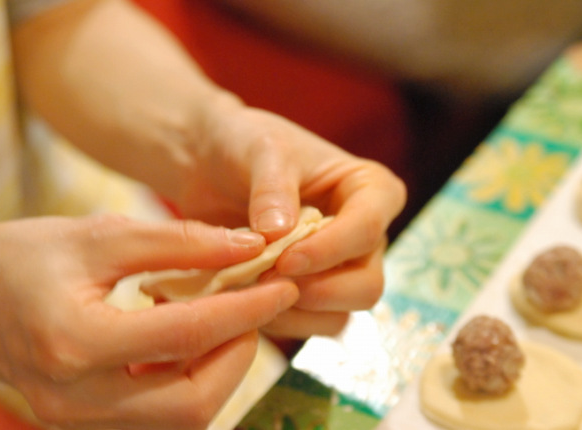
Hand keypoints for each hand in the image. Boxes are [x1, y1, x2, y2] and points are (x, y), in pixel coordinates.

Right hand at [0, 215, 297, 428]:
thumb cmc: (24, 256)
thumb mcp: (101, 234)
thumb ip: (180, 242)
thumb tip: (248, 248)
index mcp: (74, 341)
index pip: (185, 337)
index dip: (244, 311)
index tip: (284, 285)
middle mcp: (75, 398)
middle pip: (190, 405)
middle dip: (240, 356)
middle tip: (258, 309)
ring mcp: (77, 420)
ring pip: (179, 419)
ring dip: (220, 371)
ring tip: (231, 320)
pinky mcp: (84, 423)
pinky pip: (157, 417)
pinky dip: (190, 380)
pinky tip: (192, 341)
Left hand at [174, 104, 405, 337]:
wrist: (211, 165)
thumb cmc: (246, 144)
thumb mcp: (262, 150)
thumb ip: (273, 189)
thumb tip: (279, 235)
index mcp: (370, 190)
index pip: (367, 229)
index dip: (328, 250)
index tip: (283, 259)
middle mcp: (364, 236)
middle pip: (366, 286)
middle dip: (317, 291)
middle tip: (266, 279)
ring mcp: (339, 269)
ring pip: (339, 316)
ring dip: (293, 312)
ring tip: (249, 287)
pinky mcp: (311, 293)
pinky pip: (308, 325)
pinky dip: (278, 320)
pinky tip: (245, 297)